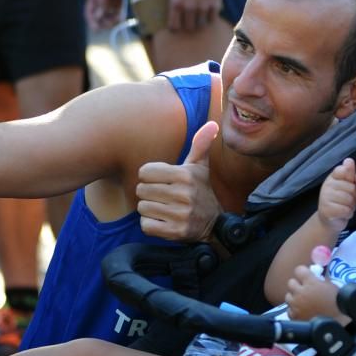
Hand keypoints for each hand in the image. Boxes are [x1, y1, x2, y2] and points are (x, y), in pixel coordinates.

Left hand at [134, 0, 225, 32]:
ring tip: (198, 15)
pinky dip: (210, 16)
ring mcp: (203, 7)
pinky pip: (212, 18)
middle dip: (188, 25)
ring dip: (199, 21)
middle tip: (188, 20)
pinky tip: (208, 10)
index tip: (176, 25)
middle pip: (189, 27)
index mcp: (176, 3)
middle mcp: (189, 8)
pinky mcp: (214, 4)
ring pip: (201, 24)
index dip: (175, 27)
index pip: (174, 26)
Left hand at [137, 120, 222, 241]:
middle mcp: (183, 194)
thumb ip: (200, 145)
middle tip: (162, 196)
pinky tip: (163, 221)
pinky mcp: (175, 232)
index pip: (145, 172)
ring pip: (142, 208)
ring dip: (149, 209)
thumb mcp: (200, 168)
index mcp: (185, 175)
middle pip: (141, 190)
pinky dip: (150, 224)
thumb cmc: (201, 191)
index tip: (161, 181)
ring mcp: (180, 214)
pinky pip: (146, 225)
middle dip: (148, 193)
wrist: (214, 224)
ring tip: (164, 208)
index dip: (149, 176)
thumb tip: (212, 124)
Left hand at [285, 265, 344, 320]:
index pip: (299, 270)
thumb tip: (315, 276)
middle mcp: (301, 292)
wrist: (337, 323)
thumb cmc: (337, 303)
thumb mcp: (331, 286)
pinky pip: (289, 309)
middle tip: (304, 288)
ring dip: (294, 297)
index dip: (303, 272)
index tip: (306, 275)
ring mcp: (296, 305)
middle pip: (291, 282)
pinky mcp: (294, 316)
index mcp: (311, 282)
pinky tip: (302, 310)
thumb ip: (320, 280)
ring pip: (288, 296)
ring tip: (303, 300)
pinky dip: (294, 309)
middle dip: (297, 284)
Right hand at [318, 158, 355, 233]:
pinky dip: (348, 214)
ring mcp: (324, 197)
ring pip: (349, 200)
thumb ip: (350, 173)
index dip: (351, 181)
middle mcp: (326, 185)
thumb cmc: (342, 201)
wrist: (330, 220)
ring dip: (351, 206)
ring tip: (345, 207)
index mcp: (332, 176)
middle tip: (348, 201)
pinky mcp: (326, 210)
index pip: (344, 171)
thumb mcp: (348, 185)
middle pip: (351, 188)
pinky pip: (346, 210)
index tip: (350, 186)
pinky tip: (343, 214)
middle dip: (354, 197)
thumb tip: (349, 160)